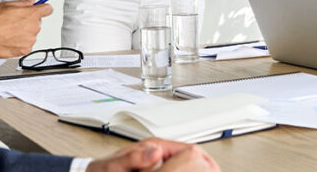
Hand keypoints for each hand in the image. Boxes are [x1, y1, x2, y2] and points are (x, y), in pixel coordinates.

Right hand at [0, 0, 52, 57]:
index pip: (48, 9)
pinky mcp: (26, 50)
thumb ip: (23, 3)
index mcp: (31, 14)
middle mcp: (34, 27)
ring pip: (32, 34)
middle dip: (29, 22)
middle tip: (16, 22)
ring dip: (24, 33)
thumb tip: (31, 1)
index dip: (43, 9)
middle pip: (37, 22)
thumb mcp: (7, 5)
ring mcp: (31, 39)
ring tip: (10, 32)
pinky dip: (21, 43)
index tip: (41, 10)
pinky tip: (10, 40)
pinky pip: (27, 45)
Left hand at [86, 138, 218, 171]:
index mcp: (152, 147)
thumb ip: (134, 157)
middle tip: (215, 171)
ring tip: (208, 171)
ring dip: (196, 168)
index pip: (186, 148)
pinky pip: (175, 167)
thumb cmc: (101, 171)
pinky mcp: (153, 168)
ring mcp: (155, 160)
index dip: (201, 158)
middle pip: (189, 155)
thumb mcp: (116, 166)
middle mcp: (156, 152)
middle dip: (204, 164)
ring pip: (183, 162)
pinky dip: (185, 170)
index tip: (211, 167)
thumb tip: (155, 151)